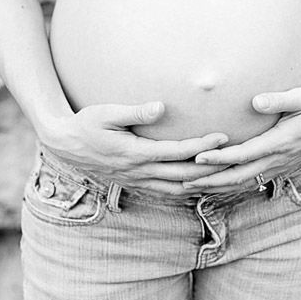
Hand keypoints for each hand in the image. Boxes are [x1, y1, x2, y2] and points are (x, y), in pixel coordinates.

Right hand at [37, 101, 231, 195]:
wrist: (64, 145)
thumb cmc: (86, 123)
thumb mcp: (106, 112)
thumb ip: (135, 111)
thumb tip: (162, 106)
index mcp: (135, 153)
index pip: (177, 152)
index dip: (203, 146)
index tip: (223, 136)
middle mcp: (139, 172)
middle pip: (184, 175)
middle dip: (212, 168)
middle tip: (236, 158)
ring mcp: (137, 181)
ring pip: (178, 190)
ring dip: (202, 183)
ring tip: (224, 174)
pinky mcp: (135, 184)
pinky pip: (166, 193)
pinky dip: (186, 190)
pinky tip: (199, 184)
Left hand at [182, 86, 300, 190]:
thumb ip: (280, 99)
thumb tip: (256, 101)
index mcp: (280, 142)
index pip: (244, 154)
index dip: (220, 158)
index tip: (198, 157)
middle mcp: (277, 159)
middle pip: (238, 176)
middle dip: (209, 179)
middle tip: (182, 179)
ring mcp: (278, 167)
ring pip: (242, 182)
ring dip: (216, 186)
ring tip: (189, 185)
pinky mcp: (278, 168)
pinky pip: (249, 181)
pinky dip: (229, 185)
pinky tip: (213, 184)